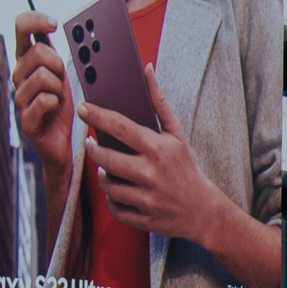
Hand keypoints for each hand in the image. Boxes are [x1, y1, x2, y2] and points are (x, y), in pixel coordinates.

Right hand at [12, 11, 72, 179]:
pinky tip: (55, 111)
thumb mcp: (65, 76)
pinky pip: (44, 100)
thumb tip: (63, 29)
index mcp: (28, 62)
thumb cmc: (65, 108)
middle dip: (58, 64)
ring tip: (60, 100)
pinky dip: (55, 104)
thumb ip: (59, 54)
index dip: (35, 20)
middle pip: (37, 53)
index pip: (21, 28)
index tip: (54, 24)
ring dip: (59, 88)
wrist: (64, 144)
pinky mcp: (26, 120)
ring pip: (42, 76)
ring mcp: (20, 98)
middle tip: (62, 81)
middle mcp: (19, 76)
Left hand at [78, 65, 228, 245]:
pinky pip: (114, 207)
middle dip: (93, 150)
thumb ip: (157, 101)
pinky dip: (112, 199)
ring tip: (108, 168)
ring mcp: (146, 198)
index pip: (120, 127)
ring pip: (107, 184)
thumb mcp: (176, 134)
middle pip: (106, 158)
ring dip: (103, 175)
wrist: (203, 210)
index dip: (97, 116)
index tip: (83, 108)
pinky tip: (118, 190)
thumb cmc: (186, 167)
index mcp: (157, 148)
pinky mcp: (143, 218)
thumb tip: (146, 69)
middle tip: (91, 144)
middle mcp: (150, 173)